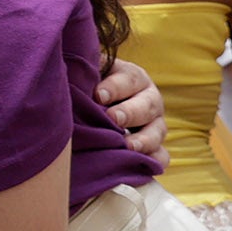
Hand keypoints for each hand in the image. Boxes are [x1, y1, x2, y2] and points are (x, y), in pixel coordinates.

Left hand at [95, 56, 166, 170]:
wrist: (96, 110)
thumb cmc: (89, 88)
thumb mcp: (90, 75)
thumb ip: (85, 72)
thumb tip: (70, 67)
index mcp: (132, 78)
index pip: (128, 79)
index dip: (114, 88)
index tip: (98, 96)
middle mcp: (148, 99)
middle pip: (146, 105)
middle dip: (130, 112)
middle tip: (113, 118)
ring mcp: (155, 124)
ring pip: (158, 131)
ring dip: (144, 139)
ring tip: (128, 146)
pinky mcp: (155, 147)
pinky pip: (161, 155)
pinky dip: (154, 160)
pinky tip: (142, 164)